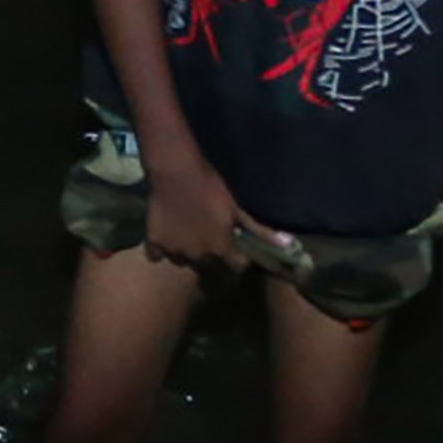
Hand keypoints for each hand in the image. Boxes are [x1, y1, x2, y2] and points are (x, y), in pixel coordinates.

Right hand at [143, 136, 258, 271]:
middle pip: (209, 267)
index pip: (236, 269)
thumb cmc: (211, 187)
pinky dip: (162, 250)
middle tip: (209, 236)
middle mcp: (199, 257)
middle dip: (212, 256)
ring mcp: (175, 252)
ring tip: (188, 233)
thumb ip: (259, 231)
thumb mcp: (237, 209)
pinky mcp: (154, 244)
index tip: (235, 248)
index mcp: (222, 250)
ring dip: (188, 253)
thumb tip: (288, 244)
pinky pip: (158, 256)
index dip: (237, 259)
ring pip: (183, 262)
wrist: (176, 173)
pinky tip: (168, 235)